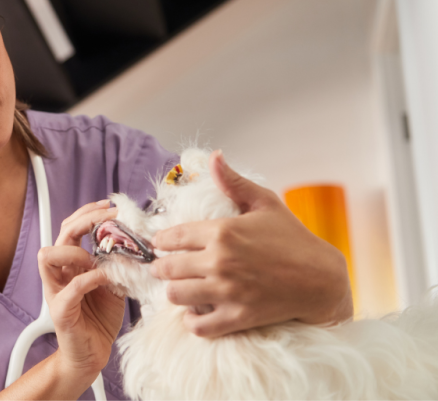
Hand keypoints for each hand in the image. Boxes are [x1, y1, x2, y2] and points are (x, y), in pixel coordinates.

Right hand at [38, 200, 124, 381]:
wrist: (91, 354)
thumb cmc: (99, 319)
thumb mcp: (113, 285)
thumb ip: (117, 265)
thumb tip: (135, 244)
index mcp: (71, 265)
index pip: (71, 228)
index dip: (87, 213)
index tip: (109, 206)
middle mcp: (60, 274)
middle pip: (61, 234)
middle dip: (85, 220)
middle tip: (109, 217)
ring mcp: (56, 290)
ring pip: (48, 256)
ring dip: (76, 251)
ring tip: (98, 258)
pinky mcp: (61, 310)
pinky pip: (71, 287)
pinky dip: (89, 278)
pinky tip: (105, 278)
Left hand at [149, 150, 352, 337]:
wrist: (322, 279)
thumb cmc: (293, 238)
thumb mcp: (265, 203)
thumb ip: (234, 182)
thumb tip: (213, 157)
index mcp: (222, 231)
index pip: (173, 236)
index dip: (160, 241)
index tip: (159, 244)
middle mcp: (220, 261)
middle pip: (167, 268)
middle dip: (160, 267)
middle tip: (161, 268)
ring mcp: (227, 291)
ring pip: (176, 295)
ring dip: (173, 291)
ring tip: (178, 287)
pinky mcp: (237, 317)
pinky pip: (198, 325)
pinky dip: (191, 321)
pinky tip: (195, 312)